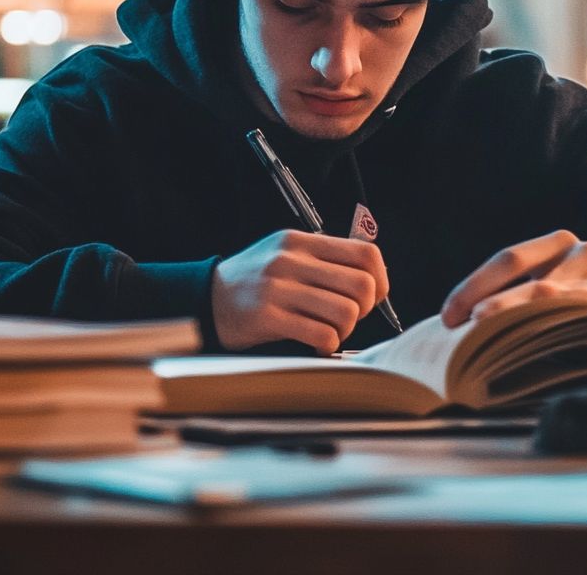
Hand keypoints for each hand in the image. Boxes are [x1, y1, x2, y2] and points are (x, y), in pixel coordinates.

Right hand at [211, 230, 388, 354]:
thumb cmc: (256, 280)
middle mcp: (291, 260)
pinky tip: (317, 344)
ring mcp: (279, 288)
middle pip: (361, 285)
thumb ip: (324, 260)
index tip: (373, 296)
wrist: (206, 298)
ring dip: (345, 330)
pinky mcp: (268, 317)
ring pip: (346, 312)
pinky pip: (322, 334)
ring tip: (330, 331)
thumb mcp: (286, 254)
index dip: (380, 279)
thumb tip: (372, 281)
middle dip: (365, 308)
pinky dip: (328, 344)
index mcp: (301, 242)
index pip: (365, 254)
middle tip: (349, 317)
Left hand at [439, 230, 586, 327]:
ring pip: (553, 293)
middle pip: (526, 274)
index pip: (506, 260)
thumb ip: (518, 296)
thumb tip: (463, 326)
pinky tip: (538, 338)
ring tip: (492, 330)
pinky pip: (585, 307)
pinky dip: (558, 322)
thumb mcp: (556, 283)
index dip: (473, 286)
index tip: (448, 316)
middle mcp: (575, 249)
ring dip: (519, 314)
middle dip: (493, 300)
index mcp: (552, 244)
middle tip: (467, 324)